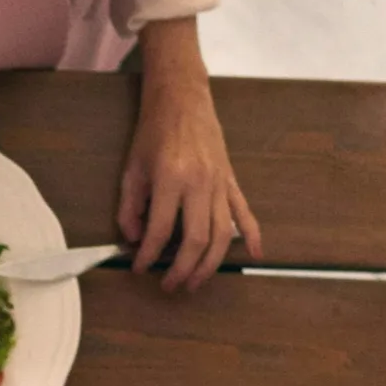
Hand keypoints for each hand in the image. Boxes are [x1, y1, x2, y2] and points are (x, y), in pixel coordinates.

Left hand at [118, 64, 261, 292]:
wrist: (182, 99)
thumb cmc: (153, 133)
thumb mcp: (131, 169)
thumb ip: (130, 207)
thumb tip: (133, 238)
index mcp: (171, 179)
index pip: (161, 230)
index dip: (148, 255)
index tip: (139, 269)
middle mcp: (200, 183)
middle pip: (197, 239)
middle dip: (182, 269)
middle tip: (169, 286)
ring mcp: (220, 183)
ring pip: (222, 234)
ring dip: (210, 264)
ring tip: (195, 282)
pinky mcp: (231, 180)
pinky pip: (245, 212)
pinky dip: (253, 235)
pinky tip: (255, 254)